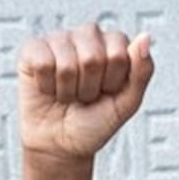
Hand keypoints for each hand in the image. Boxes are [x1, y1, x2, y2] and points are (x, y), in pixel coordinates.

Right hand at [20, 24, 154, 163]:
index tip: (107, 93)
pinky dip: (47, 86)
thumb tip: (145, 37)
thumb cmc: (95, 122)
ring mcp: (60, 38)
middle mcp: (88, 34)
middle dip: (89, 88)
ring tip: (68, 95)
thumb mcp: (126, 104)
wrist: (61, 145)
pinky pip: (43, 63)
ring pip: (66, 63)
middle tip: (85, 96)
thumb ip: (142, 71)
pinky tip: (49, 89)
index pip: (118, 54)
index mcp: (114, 42)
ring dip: (68, 91)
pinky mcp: (34, 48)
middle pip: (92, 58)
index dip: (112, 83)